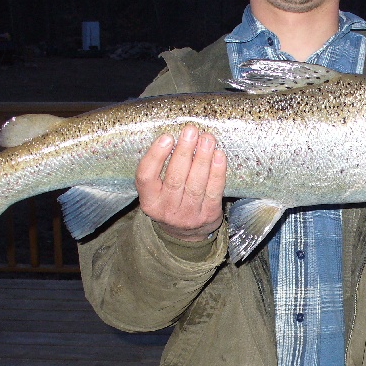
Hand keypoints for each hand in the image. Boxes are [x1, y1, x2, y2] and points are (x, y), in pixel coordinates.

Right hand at [135, 124, 226, 241]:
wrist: (187, 235)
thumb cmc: (171, 202)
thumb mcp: (157, 192)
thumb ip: (161, 169)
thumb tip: (177, 136)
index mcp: (149, 201)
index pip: (146, 177)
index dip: (155, 156)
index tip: (167, 137)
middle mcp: (167, 210)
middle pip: (175, 178)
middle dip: (184, 152)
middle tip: (191, 131)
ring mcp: (189, 215)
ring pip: (195, 184)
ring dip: (202, 158)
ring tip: (207, 138)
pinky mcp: (208, 215)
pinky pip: (214, 191)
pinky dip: (217, 172)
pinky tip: (219, 156)